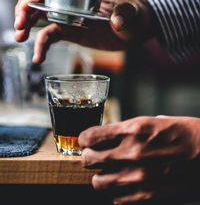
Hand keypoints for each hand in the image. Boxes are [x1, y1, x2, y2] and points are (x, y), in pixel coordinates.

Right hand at [14, 0, 155, 63]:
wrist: (135, 27)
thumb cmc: (133, 13)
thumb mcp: (131, 11)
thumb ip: (125, 13)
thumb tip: (116, 21)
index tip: (28, 5)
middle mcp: (71, 1)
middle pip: (41, 0)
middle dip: (25, 10)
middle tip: (19, 26)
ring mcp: (68, 17)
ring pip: (41, 18)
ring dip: (27, 27)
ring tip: (20, 38)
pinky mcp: (70, 32)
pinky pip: (51, 37)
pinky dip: (42, 46)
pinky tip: (38, 58)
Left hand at [78, 115, 199, 203]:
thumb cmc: (185, 133)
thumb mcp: (154, 121)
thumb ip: (130, 130)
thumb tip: (111, 136)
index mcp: (134, 129)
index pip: (92, 136)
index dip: (85, 139)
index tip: (86, 140)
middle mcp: (133, 152)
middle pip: (89, 160)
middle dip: (89, 157)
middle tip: (94, 156)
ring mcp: (139, 177)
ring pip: (98, 183)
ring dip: (100, 176)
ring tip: (108, 172)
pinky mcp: (148, 195)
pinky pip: (117, 199)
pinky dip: (117, 192)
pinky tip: (124, 184)